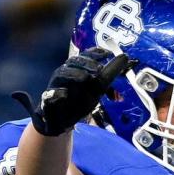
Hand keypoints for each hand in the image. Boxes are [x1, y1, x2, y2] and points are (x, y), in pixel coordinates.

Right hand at [12, 48, 130, 136]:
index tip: (107, 54)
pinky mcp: (48, 100)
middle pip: (74, 62)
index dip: (95, 53)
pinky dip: (58, 93)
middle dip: (86, 63)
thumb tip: (125, 57)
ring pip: (62, 74)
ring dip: (74, 75)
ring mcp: (56, 85)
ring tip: (86, 78)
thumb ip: (109, 73)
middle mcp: (65, 73)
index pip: (85, 56)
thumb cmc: (79, 101)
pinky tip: (65, 94)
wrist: (62, 122)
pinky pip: (51, 94)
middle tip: (99, 69)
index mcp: (77, 69)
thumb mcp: (97, 87)